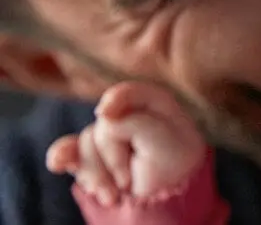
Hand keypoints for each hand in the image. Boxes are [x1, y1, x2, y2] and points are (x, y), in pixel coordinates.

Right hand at [46, 82, 205, 204]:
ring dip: (97, 175)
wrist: (165, 196)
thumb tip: (101, 121)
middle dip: (113, 156)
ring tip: (113, 196)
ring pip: (85, 143)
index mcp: (152, 103)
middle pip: (104, 123)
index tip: (107, 114)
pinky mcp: (90, 155)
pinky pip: (66, 150)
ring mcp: (107, 136)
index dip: (114, 100)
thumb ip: (131, 123)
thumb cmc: (172, 162)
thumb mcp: (162, 138)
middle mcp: (128, 115)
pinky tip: (59, 164)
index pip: (127, 93)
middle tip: (129, 180)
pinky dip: (62, 157)